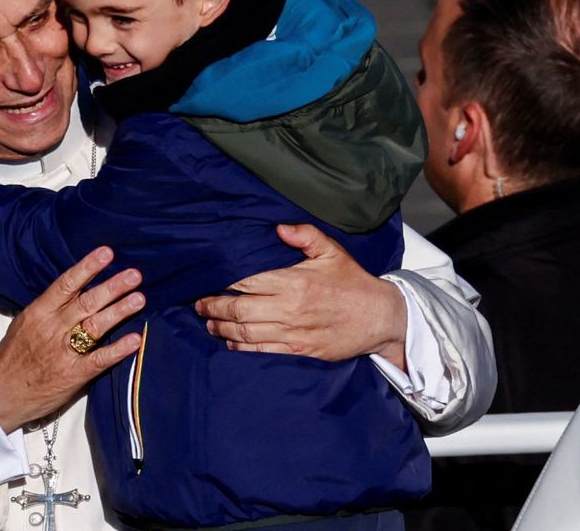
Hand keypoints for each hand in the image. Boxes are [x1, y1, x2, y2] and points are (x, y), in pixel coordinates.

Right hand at [0, 247, 143, 431]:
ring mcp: (63, 351)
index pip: (67, 284)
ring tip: (139, 298)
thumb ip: (48, 307)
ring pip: (96, 326)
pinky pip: (99, 359)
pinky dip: (118, 349)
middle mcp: (53, 329)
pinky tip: (135, 339)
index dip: (88, 267)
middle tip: (134, 274)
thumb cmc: (11, 357)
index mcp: (39, 313)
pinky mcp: (73, 374)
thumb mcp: (24, 324)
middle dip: (112, 287)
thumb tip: (72, 288)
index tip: (107, 253)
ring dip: (120, 311)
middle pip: (87, 302)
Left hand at [194, 224, 407, 366]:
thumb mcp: (332, 252)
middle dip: (214, 308)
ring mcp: (294, 334)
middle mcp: (290, 309)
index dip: (223, 283)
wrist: (380, 317)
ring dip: (222, 330)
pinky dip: (241, 348)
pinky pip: (262, 351)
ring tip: (209, 323)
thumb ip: (305, 236)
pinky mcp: (299, 352)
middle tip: (199, 304)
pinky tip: (230, 343)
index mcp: (295, 282)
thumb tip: (278, 227)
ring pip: (246, 334)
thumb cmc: (354, 283)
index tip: (208, 281)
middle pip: (239, 310)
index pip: (247, 282)